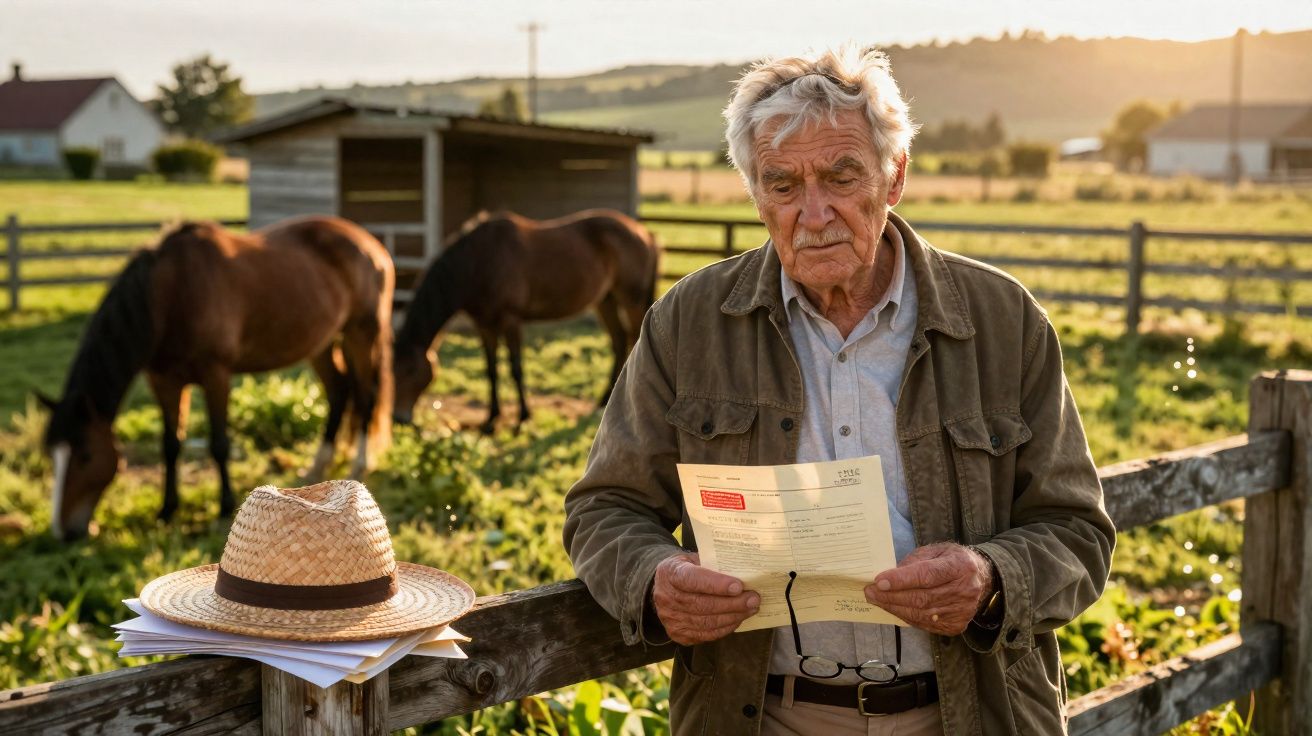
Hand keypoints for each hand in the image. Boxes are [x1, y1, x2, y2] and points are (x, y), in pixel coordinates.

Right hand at [651, 553, 759, 644]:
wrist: (664, 587)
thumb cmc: (686, 569)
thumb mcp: (694, 558)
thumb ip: (713, 564)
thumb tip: (743, 573)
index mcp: (670, 573)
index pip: (692, 580)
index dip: (716, 584)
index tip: (738, 586)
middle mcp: (666, 598)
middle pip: (703, 605)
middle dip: (732, 603)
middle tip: (753, 599)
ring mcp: (671, 619)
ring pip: (707, 622)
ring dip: (733, 617)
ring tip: (751, 609)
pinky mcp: (678, 634)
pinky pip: (706, 635)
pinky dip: (725, 628)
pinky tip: (737, 619)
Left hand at [865, 543, 992, 635]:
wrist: (982, 579)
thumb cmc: (952, 561)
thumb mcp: (936, 551)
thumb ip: (914, 562)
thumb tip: (889, 576)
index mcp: (960, 566)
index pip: (927, 575)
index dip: (901, 579)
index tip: (879, 580)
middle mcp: (964, 590)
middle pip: (922, 598)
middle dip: (891, 596)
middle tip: (870, 591)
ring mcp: (961, 611)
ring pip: (921, 614)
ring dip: (894, 608)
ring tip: (877, 600)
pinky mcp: (956, 626)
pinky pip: (924, 624)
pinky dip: (906, 617)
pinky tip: (894, 608)